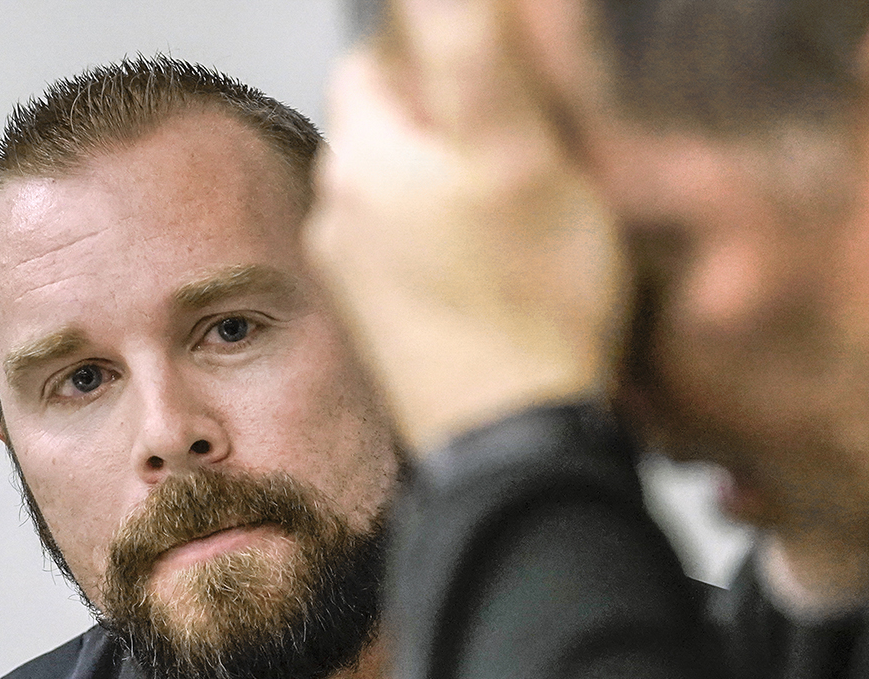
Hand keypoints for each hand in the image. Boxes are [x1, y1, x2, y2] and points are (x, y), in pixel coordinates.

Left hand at [308, 0, 628, 454]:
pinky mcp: (381, 326)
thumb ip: (470, 45)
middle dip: (452, 128)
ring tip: (514, 233)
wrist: (514, 443)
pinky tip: (495, 283)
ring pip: (403, 192)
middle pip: (392, 123)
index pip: (381, 50)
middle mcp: (339, 209)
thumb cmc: (529, 308)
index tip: (507, 96)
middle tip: (523, 166)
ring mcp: (354, 274)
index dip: (451, 56)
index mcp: (364, 154)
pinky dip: (448, 253)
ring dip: (451, 193)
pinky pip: (410, 256)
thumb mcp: (517, 149)